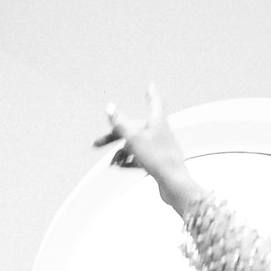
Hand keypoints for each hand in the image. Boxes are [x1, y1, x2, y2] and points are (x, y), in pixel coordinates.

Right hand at [94, 84, 201, 213]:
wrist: (174, 184)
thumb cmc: (157, 158)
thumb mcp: (134, 139)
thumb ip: (120, 123)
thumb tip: (109, 107)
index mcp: (157, 121)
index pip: (155, 102)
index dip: (151, 94)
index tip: (150, 86)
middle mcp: (160, 132)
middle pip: (135, 128)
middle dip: (115, 136)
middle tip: (96, 143)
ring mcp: (161, 148)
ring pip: (136, 145)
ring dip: (121, 152)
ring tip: (112, 163)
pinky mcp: (160, 162)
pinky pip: (141, 157)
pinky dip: (129, 160)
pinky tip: (120, 166)